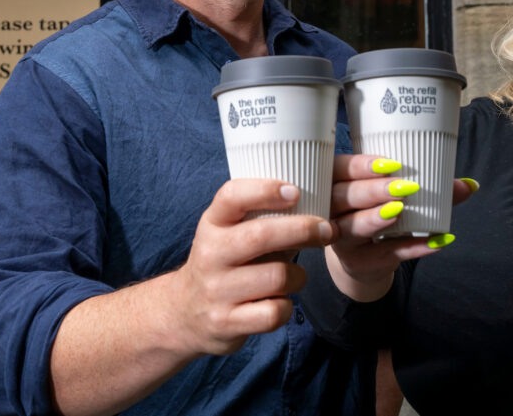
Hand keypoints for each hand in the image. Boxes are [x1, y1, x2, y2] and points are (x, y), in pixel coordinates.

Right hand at [168, 178, 334, 355]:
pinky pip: (273, 313)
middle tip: (327, 230)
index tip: (296, 191)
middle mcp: (210, 254)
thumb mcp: (228, 233)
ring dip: (298, 276)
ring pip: (276, 277)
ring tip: (297, 276)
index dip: (265, 190)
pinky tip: (281, 302)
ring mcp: (216, 290)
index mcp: (212, 224)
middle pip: (261, 236)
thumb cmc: (224, 263)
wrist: (184, 313)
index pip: (231, 196)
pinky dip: (286, 307)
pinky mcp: (226, 322)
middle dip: (303, 231)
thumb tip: (316, 204)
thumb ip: (261, 218)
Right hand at [325, 153, 476, 300]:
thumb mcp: (393, 196)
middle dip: (372, 191)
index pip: (339, 169)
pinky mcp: (359, 262)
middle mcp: (332, 210)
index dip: (359, 166)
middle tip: (402, 187)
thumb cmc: (377, 213)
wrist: (362, 258)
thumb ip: (428, 189)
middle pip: (343, 197)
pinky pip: (385, 254)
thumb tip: (469, 185)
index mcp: (336, 182)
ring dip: (376, 219)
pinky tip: (437, 242)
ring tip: (400, 211)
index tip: (390, 163)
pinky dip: (412, 248)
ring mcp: (342, 239)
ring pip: (353, 227)